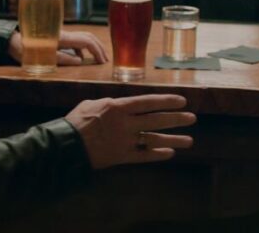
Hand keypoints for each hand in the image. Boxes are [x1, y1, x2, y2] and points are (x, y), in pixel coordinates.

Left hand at [8, 30, 108, 65]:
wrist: (12, 39)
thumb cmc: (26, 48)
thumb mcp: (45, 57)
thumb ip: (64, 59)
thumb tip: (80, 61)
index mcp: (63, 38)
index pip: (87, 41)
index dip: (98, 51)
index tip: (103, 62)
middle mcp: (64, 33)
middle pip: (88, 36)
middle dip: (99, 47)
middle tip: (105, 59)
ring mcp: (60, 34)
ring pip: (82, 37)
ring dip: (91, 46)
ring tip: (96, 58)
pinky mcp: (56, 36)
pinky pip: (74, 40)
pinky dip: (81, 47)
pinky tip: (80, 57)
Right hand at [65, 94, 195, 169]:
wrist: (66, 145)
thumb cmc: (76, 121)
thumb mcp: (91, 104)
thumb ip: (110, 104)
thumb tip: (120, 104)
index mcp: (118, 107)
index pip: (148, 102)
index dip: (167, 101)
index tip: (182, 101)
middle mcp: (125, 123)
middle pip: (156, 120)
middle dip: (176, 119)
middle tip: (192, 119)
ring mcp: (125, 141)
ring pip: (154, 139)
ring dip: (174, 139)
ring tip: (189, 141)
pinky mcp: (122, 157)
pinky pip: (144, 156)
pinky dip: (157, 154)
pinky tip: (170, 153)